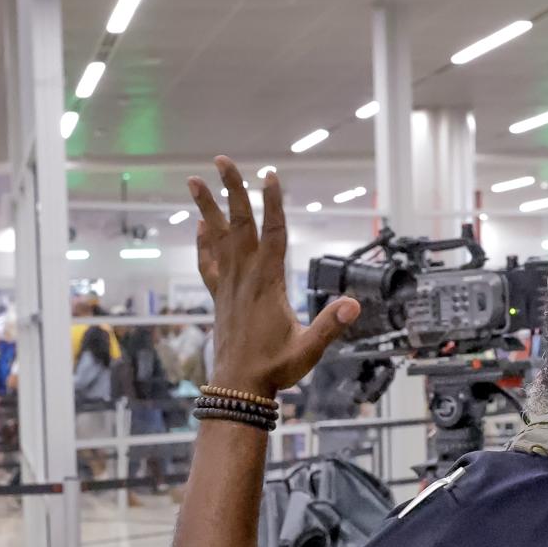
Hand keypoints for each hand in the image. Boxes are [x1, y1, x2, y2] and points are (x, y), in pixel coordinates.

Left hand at [190, 158, 359, 396]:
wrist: (238, 386)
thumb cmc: (275, 368)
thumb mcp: (308, 348)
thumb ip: (330, 325)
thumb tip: (353, 305)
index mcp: (268, 283)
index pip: (273, 232)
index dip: (273, 202)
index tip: (270, 175)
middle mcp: (244, 276)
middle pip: (239, 223)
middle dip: (232, 190)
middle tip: (223, 160)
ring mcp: (228, 284)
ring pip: (217, 236)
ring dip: (207, 206)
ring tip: (194, 179)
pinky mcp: (219, 295)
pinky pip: (208, 260)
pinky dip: (204, 240)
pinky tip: (201, 225)